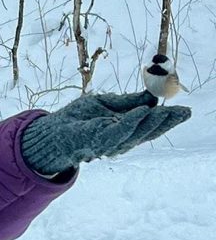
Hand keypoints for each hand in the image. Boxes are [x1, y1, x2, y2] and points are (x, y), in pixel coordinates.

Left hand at [21, 90, 190, 175]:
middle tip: (184, 112)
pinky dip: (130, 121)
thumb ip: (128, 102)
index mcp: (125, 131)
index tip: (185, 111)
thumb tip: (151, 97)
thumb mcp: (106, 103)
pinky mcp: (99, 139)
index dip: (168, 119)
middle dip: (167, 122)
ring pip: (137, 132)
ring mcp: (111, 142)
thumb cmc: (78, 117)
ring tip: (167, 109)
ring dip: (153, 121)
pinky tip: (141, 112)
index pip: (151, 126)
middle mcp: (121, 140)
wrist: (54, 129)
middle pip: (149, 132)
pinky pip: (118, 131)